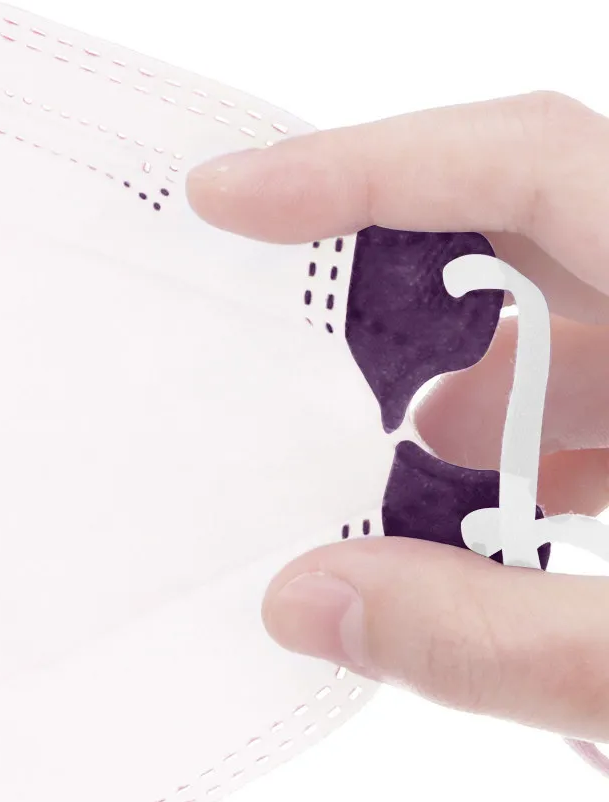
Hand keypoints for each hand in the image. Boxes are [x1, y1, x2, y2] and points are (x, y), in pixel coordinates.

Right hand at [188, 90, 608, 739]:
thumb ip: (499, 642)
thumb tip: (305, 603)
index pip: (537, 159)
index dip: (371, 168)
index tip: (228, 201)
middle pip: (547, 222)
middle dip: (408, 284)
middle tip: (287, 344)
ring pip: (590, 314)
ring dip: (478, 376)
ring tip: (391, 463)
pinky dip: (542, 437)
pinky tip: (492, 522)